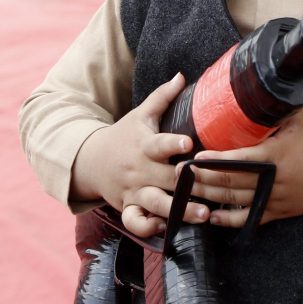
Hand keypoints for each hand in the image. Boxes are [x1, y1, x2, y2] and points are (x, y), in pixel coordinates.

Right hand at [72, 72, 209, 236]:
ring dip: (178, 211)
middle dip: (187, 185)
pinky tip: (168, 228)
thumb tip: (182, 75)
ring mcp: (133, 191)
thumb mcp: (140, 115)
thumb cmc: (125, 136)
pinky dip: (148, 228)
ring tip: (202, 214)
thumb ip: (162, 97)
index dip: (172, 144)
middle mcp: (139, 170)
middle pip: (164, 179)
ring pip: (155, 204)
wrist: (91, 160)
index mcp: (143, 145)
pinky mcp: (128, 207)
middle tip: (211, 189)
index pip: (158, 144)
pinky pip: (136, 222)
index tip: (188, 144)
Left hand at [189, 108, 302, 229]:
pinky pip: (248, 217)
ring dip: (208, 196)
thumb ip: (275, 107)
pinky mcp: (277, 212)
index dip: (214, 161)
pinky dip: (228, 219)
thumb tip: (252, 86)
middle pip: (230, 182)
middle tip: (178, 173)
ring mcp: (274, 199)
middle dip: (201, 178)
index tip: (194, 158)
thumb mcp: (300, 118)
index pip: (238, 160)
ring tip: (185, 190)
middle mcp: (272, 180)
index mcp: (275, 155)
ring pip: (234, 201)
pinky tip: (210, 216)